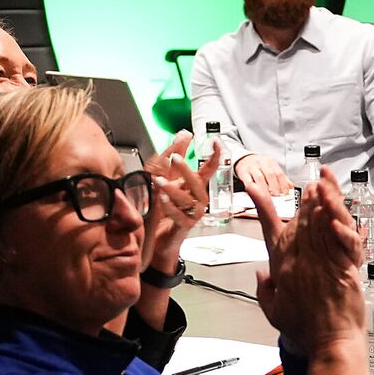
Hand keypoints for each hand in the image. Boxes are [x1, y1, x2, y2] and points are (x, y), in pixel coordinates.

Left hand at [144, 132, 211, 270]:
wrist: (158, 240)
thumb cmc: (165, 209)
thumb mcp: (168, 178)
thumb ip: (175, 156)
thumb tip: (184, 134)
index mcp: (194, 186)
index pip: (208, 169)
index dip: (214, 156)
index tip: (215, 142)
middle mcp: (197, 199)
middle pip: (198, 183)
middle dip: (187, 170)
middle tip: (175, 158)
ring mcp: (192, 214)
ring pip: (188, 199)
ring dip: (173, 188)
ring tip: (159, 181)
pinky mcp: (184, 227)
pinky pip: (180, 216)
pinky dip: (170, 207)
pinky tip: (162, 199)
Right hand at [232, 153, 289, 197]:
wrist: (243, 160)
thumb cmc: (259, 166)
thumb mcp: (271, 168)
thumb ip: (281, 178)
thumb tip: (290, 188)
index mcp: (270, 162)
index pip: (279, 173)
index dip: (283, 184)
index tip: (286, 193)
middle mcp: (261, 163)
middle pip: (270, 174)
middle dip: (275, 186)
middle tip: (278, 196)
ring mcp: (252, 167)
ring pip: (260, 178)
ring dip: (265, 189)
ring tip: (269, 198)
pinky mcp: (243, 172)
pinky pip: (248, 181)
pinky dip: (253, 188)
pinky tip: (256, 194)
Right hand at [245, 174, 362, 352]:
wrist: (329, 344)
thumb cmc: (304, 332)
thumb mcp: (274, 312)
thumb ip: (265, 290)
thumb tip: (261, 273)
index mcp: (281, 269)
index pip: (270, 230)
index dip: (264, 206)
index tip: (256, 187)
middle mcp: (299, 262)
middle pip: (299, 222)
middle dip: (304, 200)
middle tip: (308, 183)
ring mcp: (321, 264)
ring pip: (318, 226)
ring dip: (320, 203)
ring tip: (321, 186)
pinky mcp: (342, 268)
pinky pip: (338, 239)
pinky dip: (336, 222)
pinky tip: (334, 210)